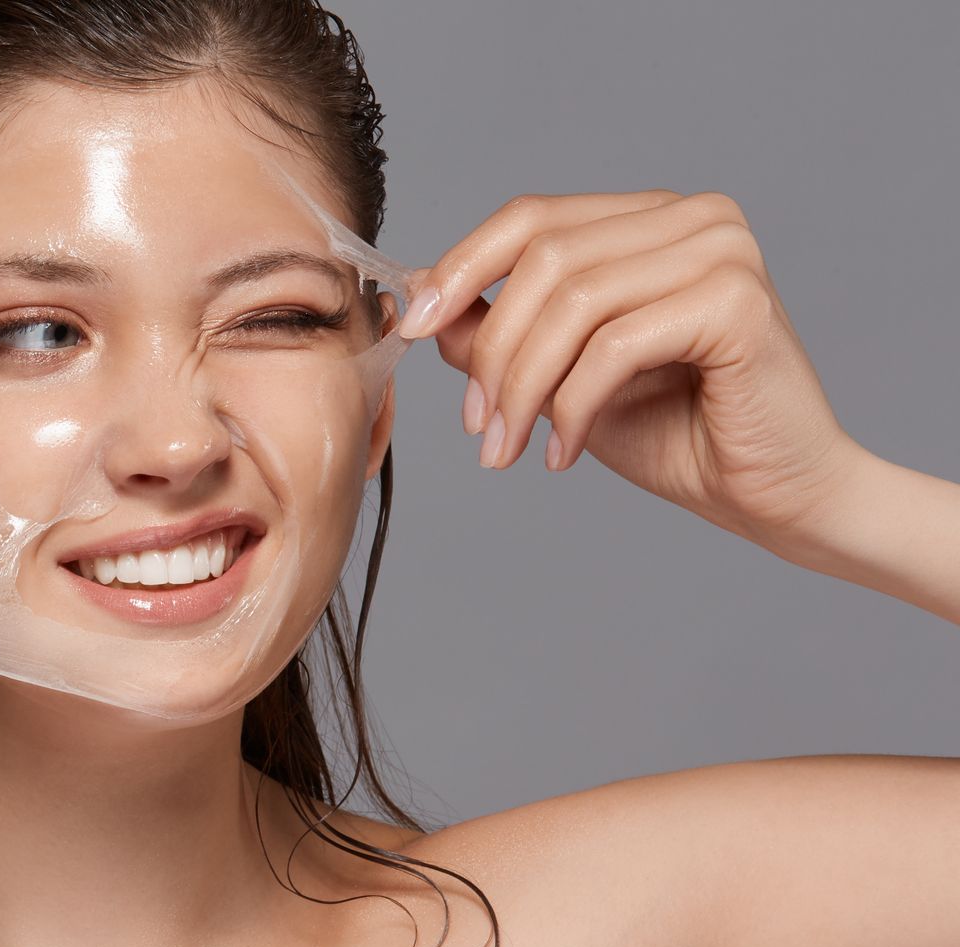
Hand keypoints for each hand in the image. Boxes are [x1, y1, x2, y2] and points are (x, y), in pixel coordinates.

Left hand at [399, 190, 868, 550]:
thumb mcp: (558, 377)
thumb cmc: (674, 433)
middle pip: (544, 259)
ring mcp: (722, 251)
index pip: (531, 217)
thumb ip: (497, 332)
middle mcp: (691, 218)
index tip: (410, 329)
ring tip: (508, 448)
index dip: (461, 268)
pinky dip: (574, 406)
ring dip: (523, 388)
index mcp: (648, 220)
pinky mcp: (737, 301)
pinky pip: (614, 346)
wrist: (771, 494)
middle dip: (492, 351)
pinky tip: (566, 452)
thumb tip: (419, 300)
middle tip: (478, 426)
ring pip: (572, 303)